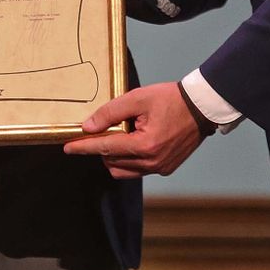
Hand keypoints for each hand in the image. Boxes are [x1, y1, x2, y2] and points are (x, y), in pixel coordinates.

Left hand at [63, 81, 205, 178]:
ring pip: (123, 170)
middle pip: (111, 161)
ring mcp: (160, 168)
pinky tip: (133, 141)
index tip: (67, 147)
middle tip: (102, 129)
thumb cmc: (170, 99)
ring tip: (121, 134)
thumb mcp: (137, 98)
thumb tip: (88, 127)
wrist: (202, 107)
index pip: (105, 148)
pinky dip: (129, 159)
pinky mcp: (166, 168)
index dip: (84, 147)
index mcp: (145, 145)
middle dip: (101, 148)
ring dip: (114, 156)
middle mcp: (152, 162)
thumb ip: (110, 113)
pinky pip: (138, 171)